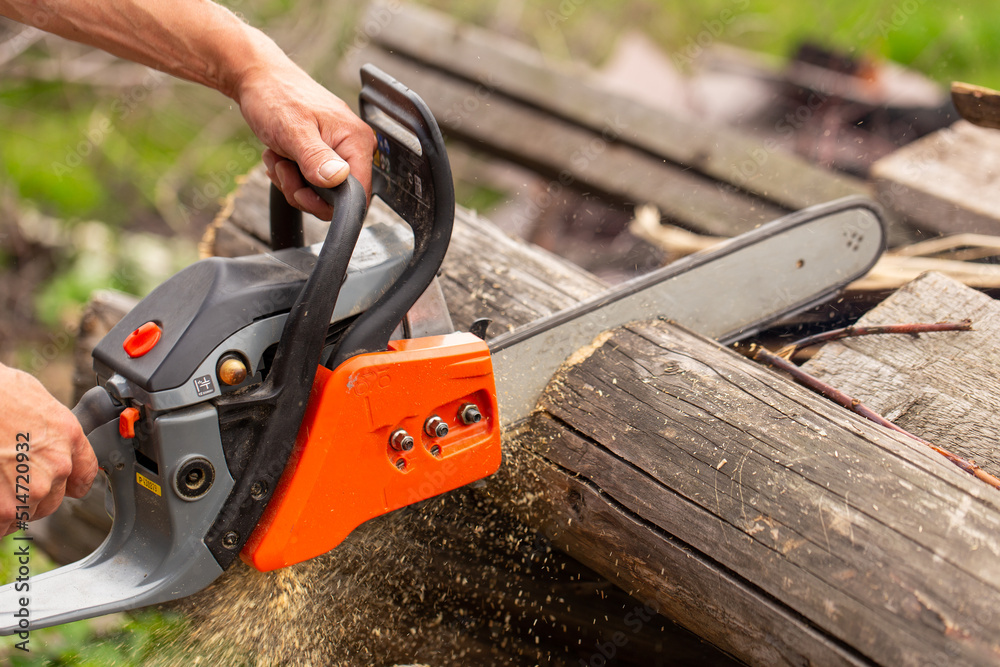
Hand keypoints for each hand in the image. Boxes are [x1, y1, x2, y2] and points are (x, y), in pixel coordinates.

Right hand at [0, 363, 97, 535]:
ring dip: (11, 507)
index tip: (65, 486)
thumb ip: (47, 428)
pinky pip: (2, 525)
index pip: (85, 474)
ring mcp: (31, 489)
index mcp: (68, 437)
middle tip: (10, 480)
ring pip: (26, 513)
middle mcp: (57, 466)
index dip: (71, 482)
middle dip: (33, 494)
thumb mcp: (36, 400)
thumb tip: (42, 434)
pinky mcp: (3, 507)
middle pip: (53, 499)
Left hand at [235, 55, 375, 220]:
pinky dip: (292, 176)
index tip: (301, 191)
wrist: (260, 79)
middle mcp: (355, 147)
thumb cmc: (276, 96)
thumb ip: (316, 158)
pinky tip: (280, 157)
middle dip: (305, 191)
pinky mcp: (326, 154)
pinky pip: (313, 181)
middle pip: (338, 197)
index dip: (328, 203)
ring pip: (322, 192)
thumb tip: (338, 180)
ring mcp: (340, 151)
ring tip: (278, 158)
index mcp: (357, 140)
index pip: (358, 193)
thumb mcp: (293, 130)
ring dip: (293, 182)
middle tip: (283, 168)